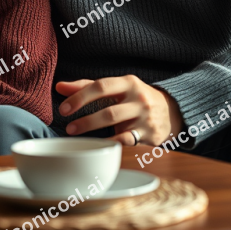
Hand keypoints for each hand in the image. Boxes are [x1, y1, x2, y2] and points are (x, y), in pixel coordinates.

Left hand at [56, 75, 183, 146]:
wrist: (171, 111)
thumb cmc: (134, 97)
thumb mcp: (116, 87)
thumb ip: (87, 86)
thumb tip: (59, 87)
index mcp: (128, 83)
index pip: (101, 86)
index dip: (80, 97)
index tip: (64, 108)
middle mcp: (138, 98)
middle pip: (108, 110)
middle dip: (86, 121)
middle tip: (69, 128)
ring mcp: (145, 118)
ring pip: (117, 126)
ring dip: (94, 132)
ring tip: (77, 136)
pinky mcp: (150, 134)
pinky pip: (128, 141)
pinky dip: (112, 144)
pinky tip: (100, 146)